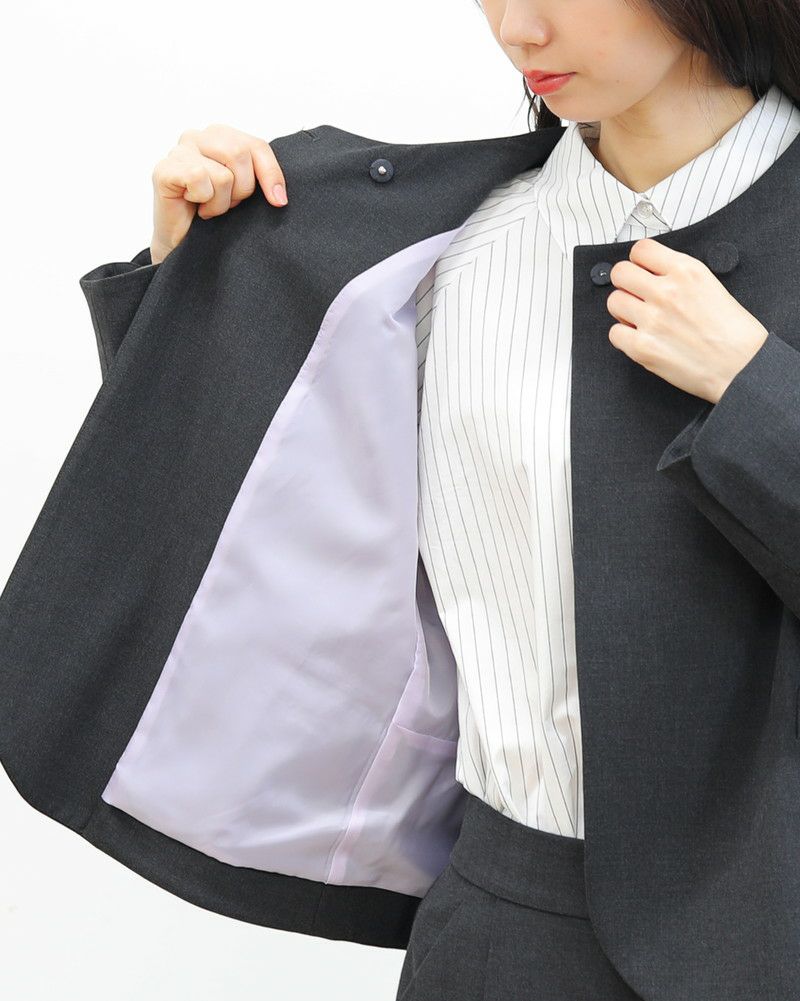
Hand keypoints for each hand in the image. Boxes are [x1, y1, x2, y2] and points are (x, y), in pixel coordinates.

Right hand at [150, 123, 288, 264]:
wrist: (184, 243)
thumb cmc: (214, 215)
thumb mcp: (244, 192)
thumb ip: (260, 178)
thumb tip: (279, 197)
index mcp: (220, 136)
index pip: (257, 145)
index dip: (271, 174)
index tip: (278, 201)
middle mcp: (198, 136)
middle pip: (239, 154)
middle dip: (242, 189)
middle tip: (229, 204)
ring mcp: (179, 151)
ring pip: (222, 174)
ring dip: (221, 202)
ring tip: (209, 206)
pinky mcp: (164, 169)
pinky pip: (199, 179)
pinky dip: (202, 200)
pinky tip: (193, 204)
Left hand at [605, 238, 768, 403]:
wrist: (742, 366)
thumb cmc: (732, 331)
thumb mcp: (710, 284)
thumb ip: (677, 275)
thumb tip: (650, 274)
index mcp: (686, 271)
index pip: (641, 249)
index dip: (639, 261)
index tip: (642, 271)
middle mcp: (666, 292)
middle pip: (620, 272)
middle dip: (626, 283)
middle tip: (637, 295)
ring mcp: (652, 320)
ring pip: (614, 302)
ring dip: (624, 310)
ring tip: (642, 319)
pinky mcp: (642, 347)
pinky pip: (614, 332)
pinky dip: (624, 336)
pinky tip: (643, 338)